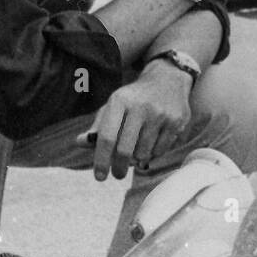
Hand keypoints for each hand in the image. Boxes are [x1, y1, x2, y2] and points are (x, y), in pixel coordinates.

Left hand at [89, 60, 193, 180]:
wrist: (167, 79)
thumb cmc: (134, 99)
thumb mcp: (114, 106)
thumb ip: (98, 126)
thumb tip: (80, 142)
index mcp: (119, 101)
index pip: (106, 137)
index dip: (101, 160)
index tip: (100, 177)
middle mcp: (140, 106)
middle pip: (125, 150)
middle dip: (119, 168)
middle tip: (118, 174)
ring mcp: (160, 113)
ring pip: (143, 153)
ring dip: (137, 160)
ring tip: (136, 152)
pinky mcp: (176, 121)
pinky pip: (160, 151)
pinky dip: (152, 154)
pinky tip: (152, 144)